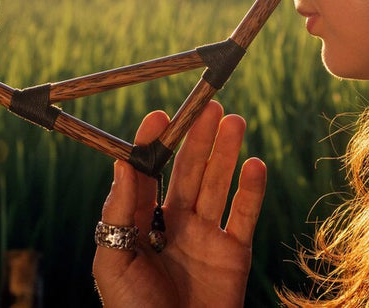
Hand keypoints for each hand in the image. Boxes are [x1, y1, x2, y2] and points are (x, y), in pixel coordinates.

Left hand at [93, 101, 266, 306]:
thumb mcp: (113, 262)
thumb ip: (119, 212)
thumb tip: (123, 163)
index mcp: (139, 223)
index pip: (148, 173)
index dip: (154, 143)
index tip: (160, 116)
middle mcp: (173, 224)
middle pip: (188, 171)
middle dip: (198, 139)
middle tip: (209, 106)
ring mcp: (205, 237)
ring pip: (218, 184)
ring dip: (226, 153)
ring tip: (233, 121)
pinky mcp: (232, 254)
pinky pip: (243, 216)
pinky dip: (251, 190)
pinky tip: (255, 164)